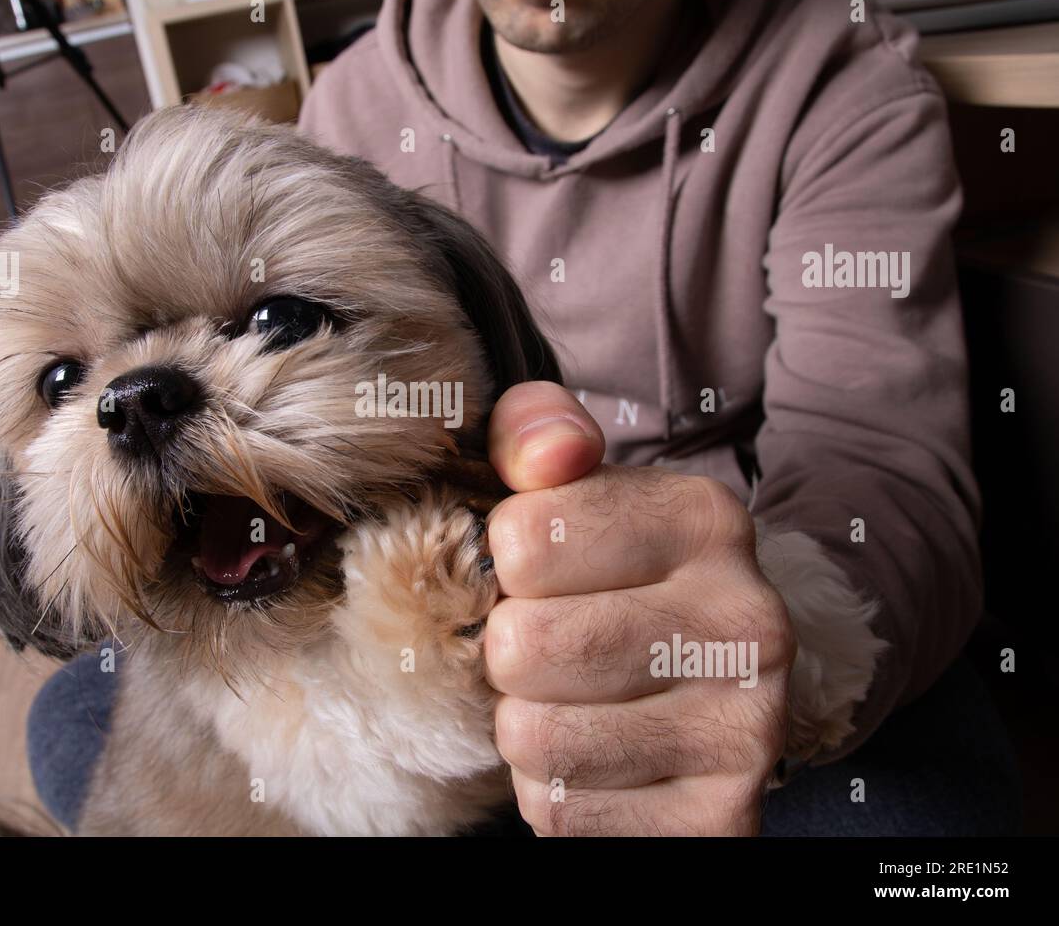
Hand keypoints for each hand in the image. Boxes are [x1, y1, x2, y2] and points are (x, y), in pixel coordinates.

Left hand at [484, 382, 794, 834]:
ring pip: (535, 736)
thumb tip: (547, 453)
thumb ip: (537, 434)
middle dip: (508, 651)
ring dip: (527, 725)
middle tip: (552, 647)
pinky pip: (561, 811)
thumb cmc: (612, 577)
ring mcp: (746, 728)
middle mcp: (747, 620)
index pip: (522, 540)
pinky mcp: (720, 818)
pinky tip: (598, 760)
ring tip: (573, 702)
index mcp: (706, 520)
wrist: (711, 688)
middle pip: (520, 645)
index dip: (504, 563)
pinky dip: (555, 792)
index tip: (542, 571)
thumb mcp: (575, 487)